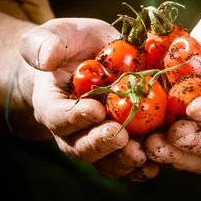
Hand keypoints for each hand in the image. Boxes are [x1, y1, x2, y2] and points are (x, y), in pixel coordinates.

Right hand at [19, 17, 152, 178]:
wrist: (86, 55)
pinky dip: (139, 166)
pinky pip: (125, 159)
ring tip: (141, 154)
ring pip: (103, 160)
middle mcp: (70, 129)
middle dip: (102, 144)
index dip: (75, 117)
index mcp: (51, 103)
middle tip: (122, 136)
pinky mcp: (118, 139)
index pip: (57, 116)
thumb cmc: (68, 42)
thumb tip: (47, 57)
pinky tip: (156, 164)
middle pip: (80, 146)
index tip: (96, 110)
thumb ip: (44, 44)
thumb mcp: (55, 34)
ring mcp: (94, 137)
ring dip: (122, 161)